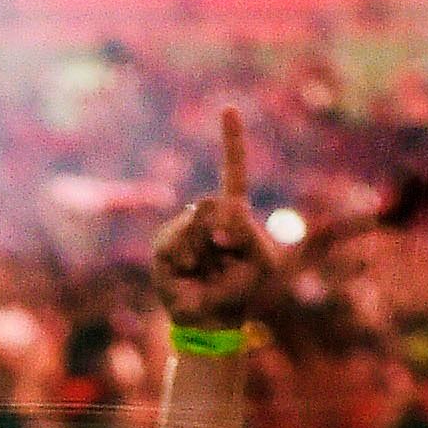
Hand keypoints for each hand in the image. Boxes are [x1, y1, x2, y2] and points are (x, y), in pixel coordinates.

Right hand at [151, 110, 280, 335]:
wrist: (214, 320)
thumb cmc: (243, 290)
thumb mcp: (263, 260)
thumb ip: (244, 231)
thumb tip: (204, 208)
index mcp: (234, 214)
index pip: (233, 171)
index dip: (232, 140)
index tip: (227, 108)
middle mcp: (206, 216)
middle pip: (220, 203)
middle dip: (232, 232)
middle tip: (230, 257)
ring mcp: (183, 229)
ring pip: (198, 221)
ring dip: (207, 249)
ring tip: (206, 270)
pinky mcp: (164, 247)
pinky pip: (177, 240)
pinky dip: (186, 256)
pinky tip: (187, 271)